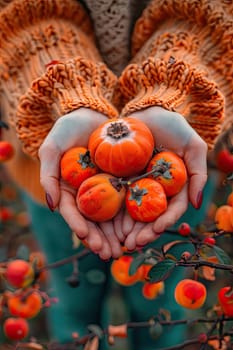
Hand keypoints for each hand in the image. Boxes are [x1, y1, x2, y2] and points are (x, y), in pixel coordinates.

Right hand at [38, 107, 121, 257]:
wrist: (92, 114)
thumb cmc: (69, 129)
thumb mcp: (52, 148)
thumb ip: (48, 175)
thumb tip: (51, 205)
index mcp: (69, 190)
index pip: (73, 212)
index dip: (79, 226)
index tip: (86, 237)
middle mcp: (88, 193)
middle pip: (94, 221)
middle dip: (101, 238)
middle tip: (110, 253)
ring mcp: (106, 188)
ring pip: (112, 217)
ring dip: (118, 235)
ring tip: (125, 249)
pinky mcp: (123, 181)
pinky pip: (128, 201)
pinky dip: (132, 216)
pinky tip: (139, 228)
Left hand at [121, 106, 207, 247]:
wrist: (147, 111)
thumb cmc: (172, 126)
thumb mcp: (192, 146)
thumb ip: (197, 173)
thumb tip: (196, 204)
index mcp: (172, 187)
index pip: (170, 208)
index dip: (165, 220)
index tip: (156, 228)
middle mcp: (153, 190)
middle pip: (148, 216)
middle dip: (141, 232)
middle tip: (132, 244)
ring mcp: (134, 185)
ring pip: (130, 212)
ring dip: (124, 229)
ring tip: (117, 242)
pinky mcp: (117, 179)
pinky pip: (112, 197)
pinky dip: (109, 212)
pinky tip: (103, 224)